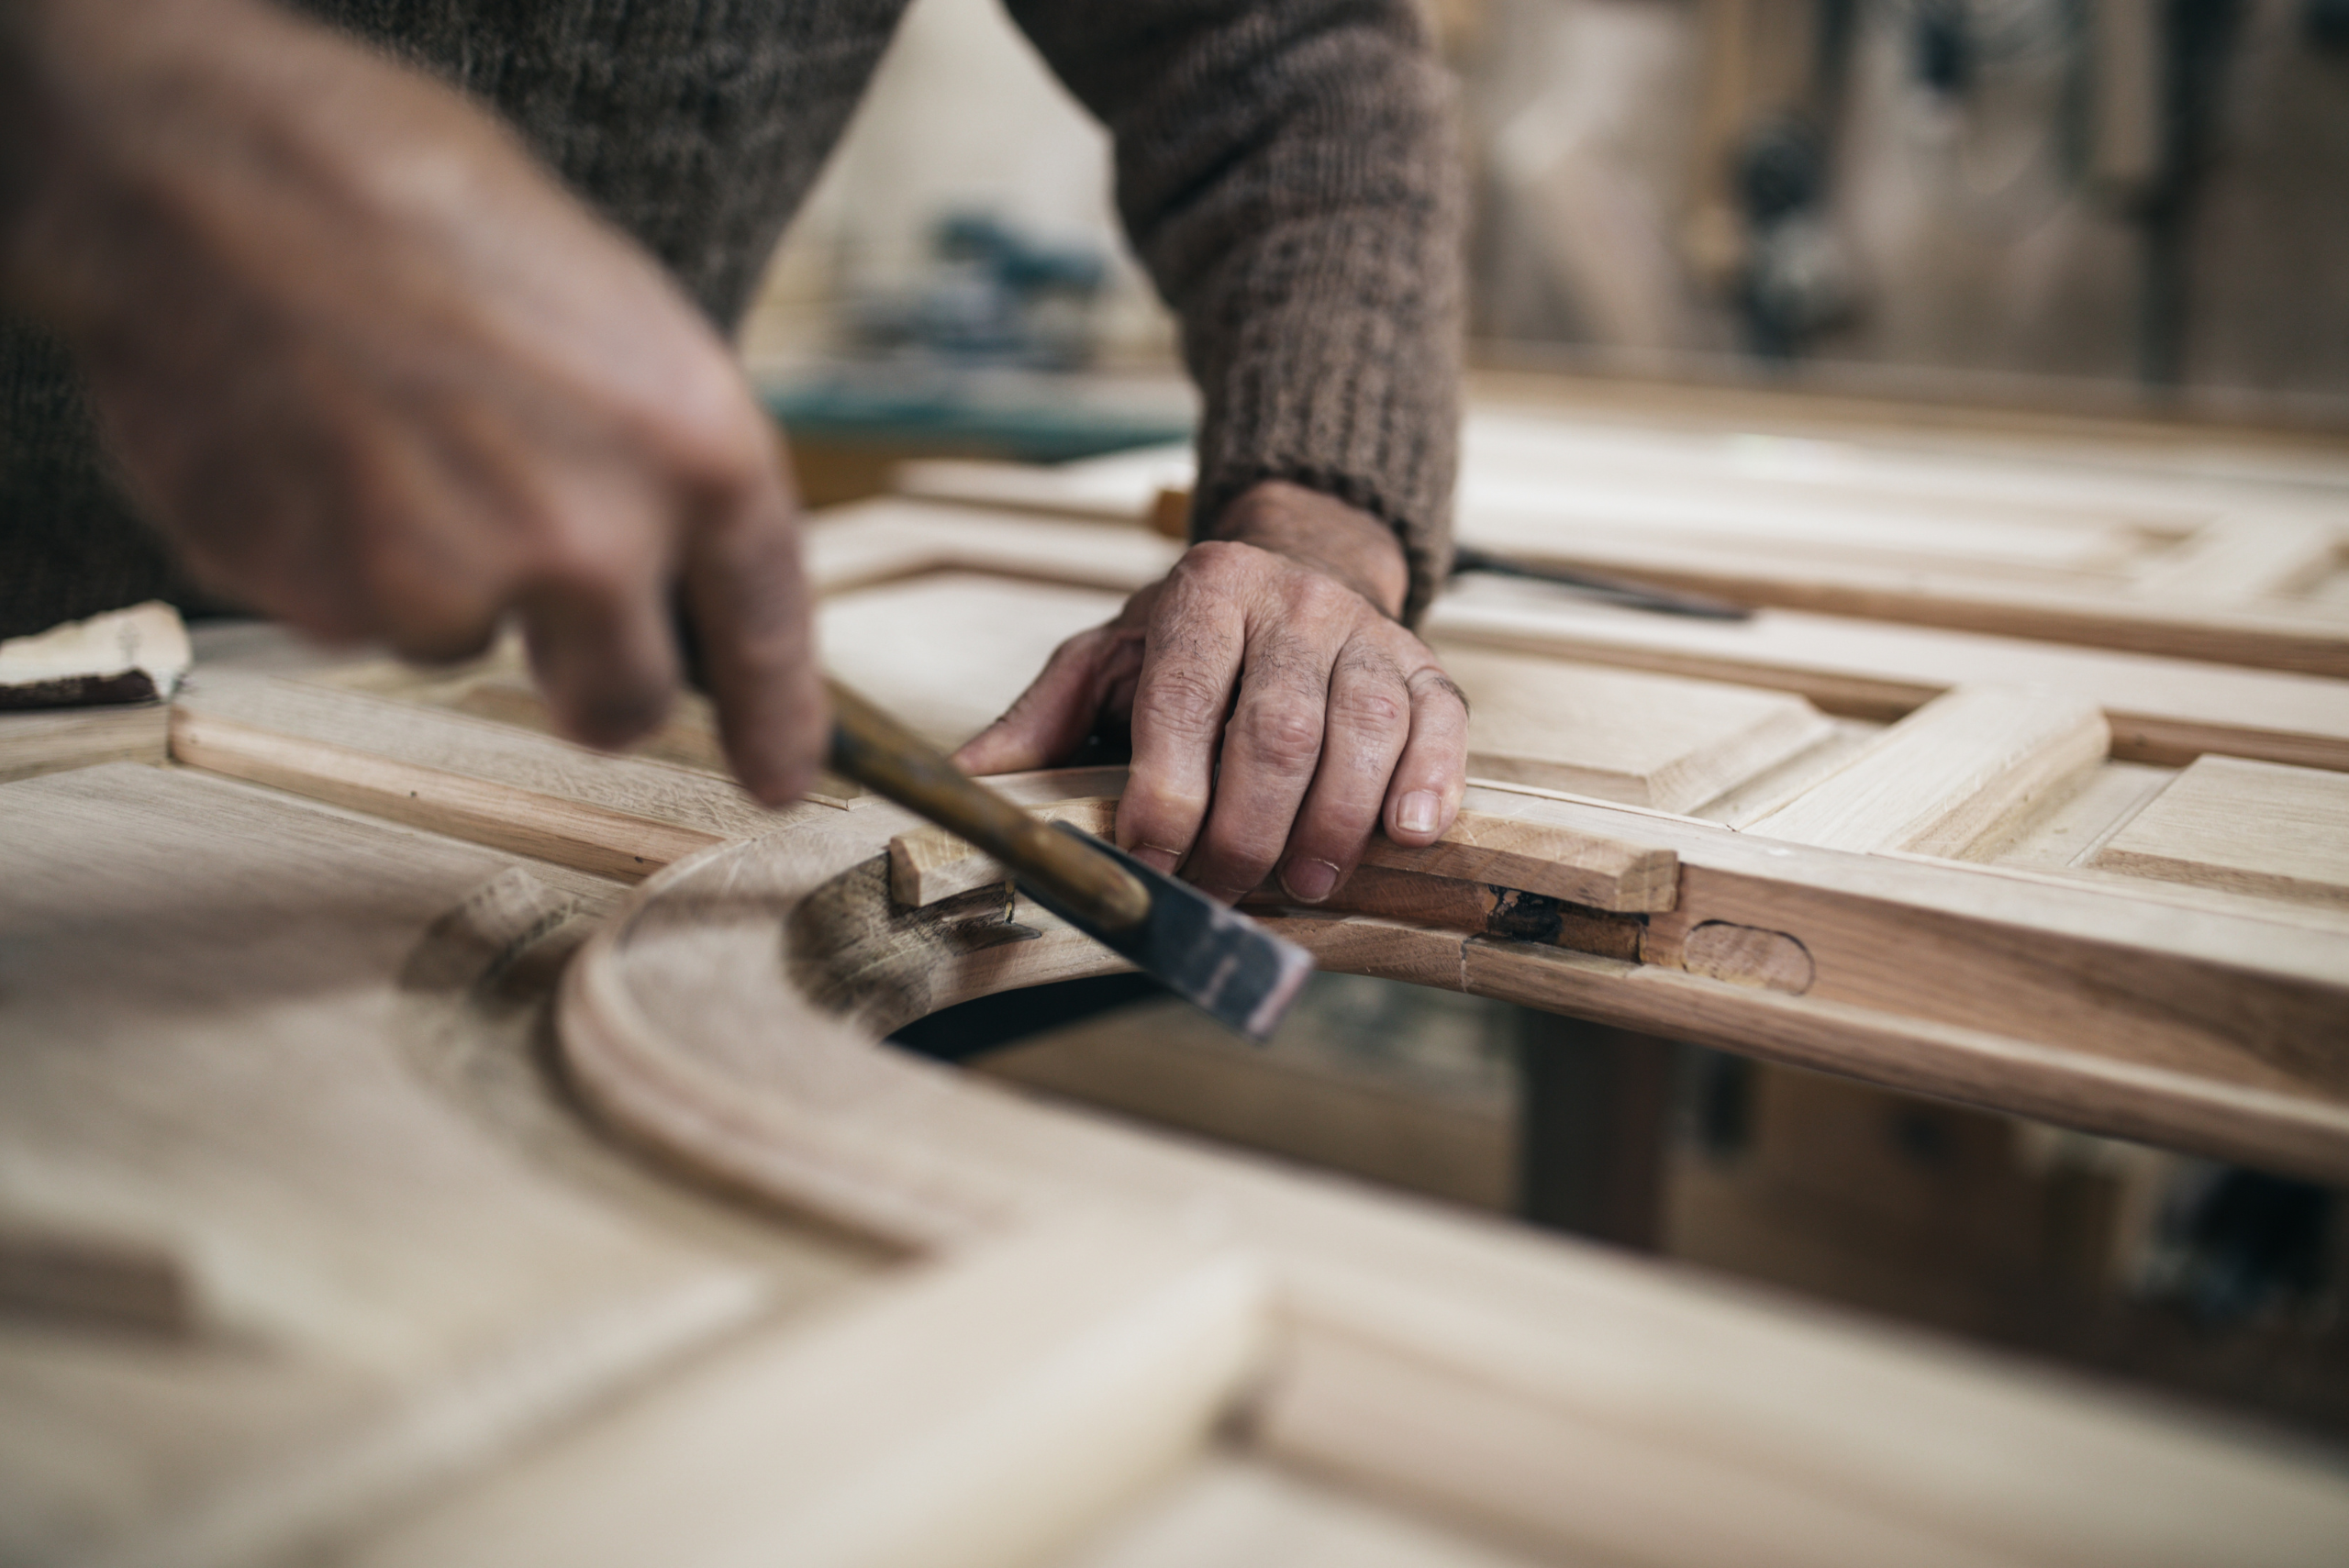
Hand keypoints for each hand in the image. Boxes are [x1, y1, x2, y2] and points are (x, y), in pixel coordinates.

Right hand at [0, 0, 823, 802]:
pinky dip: (334, 559)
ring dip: (433, 577)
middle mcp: (597, 535)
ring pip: (465, 643)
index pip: (764, 623)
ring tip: (381, 439)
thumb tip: (663, 539)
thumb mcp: (604, 307)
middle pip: (625, 701)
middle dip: (591, 689)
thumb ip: (648, 447)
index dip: (777, 716)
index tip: (778, 776)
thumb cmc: (408, 197)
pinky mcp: (339, 605)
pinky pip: (355, 617)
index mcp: (693, 442)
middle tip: (549, 646)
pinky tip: (310, 452)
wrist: (211, 173)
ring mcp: (464, 581)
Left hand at [955, 481, 1467, 904]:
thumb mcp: (1107, 660)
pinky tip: (1408, 835)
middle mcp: (1289, 602)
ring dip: (1334, 822)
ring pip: (1362, 729)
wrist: (1297, 568)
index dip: (1167, 793)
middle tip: (1224, 893)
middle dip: (1246, 829)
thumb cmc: (1191, 640)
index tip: (1151, 863)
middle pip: (1275, 729)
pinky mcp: (1426, 666)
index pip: (1181, 700)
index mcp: (1201, 594)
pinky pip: (1441, 724)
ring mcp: (1365, 632)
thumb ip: (1040, 723)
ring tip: (1305, 884)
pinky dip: (1429, 784)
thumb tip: (960, 790)